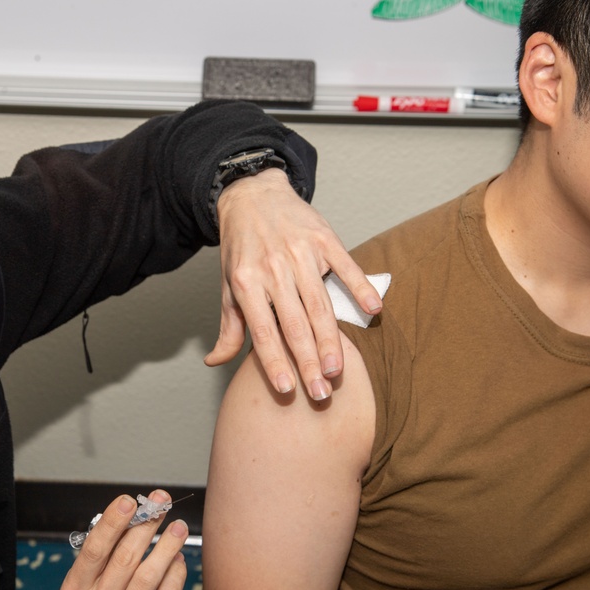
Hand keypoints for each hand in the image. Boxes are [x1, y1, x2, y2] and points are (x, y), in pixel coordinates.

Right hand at [59, 490, 188, 589]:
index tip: (129, 501)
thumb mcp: (89, 585)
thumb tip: (133, 518)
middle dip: (145, 526)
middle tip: (161, 504)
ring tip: (178, 527)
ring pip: (146, 578)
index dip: (112, 523)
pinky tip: (178, 560)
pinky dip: (174, 576)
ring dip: (165, 547)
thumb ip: (105, 556)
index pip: (94, 549)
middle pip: (123, 559)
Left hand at [205, 169, 381, 399]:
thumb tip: (215, 362)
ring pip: (319, 304)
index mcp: (246, 282)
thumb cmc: (241, 248)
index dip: (275, 362)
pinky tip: (374, 310)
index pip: (263, 331)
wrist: (252, 196)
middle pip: (295, 324)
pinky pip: (345, 266)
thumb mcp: (228, 285)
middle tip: (320, 393)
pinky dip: (360, 287)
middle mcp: (273, 269)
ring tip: (337, 369)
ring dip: (330, 339)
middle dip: (307, 361)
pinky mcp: (323, 238)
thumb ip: (229, 326)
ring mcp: (300, 253)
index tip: (287, 390)